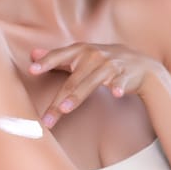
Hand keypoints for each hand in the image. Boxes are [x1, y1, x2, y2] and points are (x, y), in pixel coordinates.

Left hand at [29, 42, 161, 128]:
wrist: (138, 63)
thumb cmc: (103, 60)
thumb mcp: (81, 54)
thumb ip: (58, 57)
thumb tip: (32, 54)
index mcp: (81, 50)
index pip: (60, 56)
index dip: (46, 62)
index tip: (32, 70)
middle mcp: (94, 55)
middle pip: (72, 80)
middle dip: (58, 99)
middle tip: (46, 118)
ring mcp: (110, 65)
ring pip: (91, 82)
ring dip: (78, 95)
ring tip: (65, 109)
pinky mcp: (124, 74)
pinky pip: (120, 82)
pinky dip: (118, 87)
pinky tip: (115, 94)